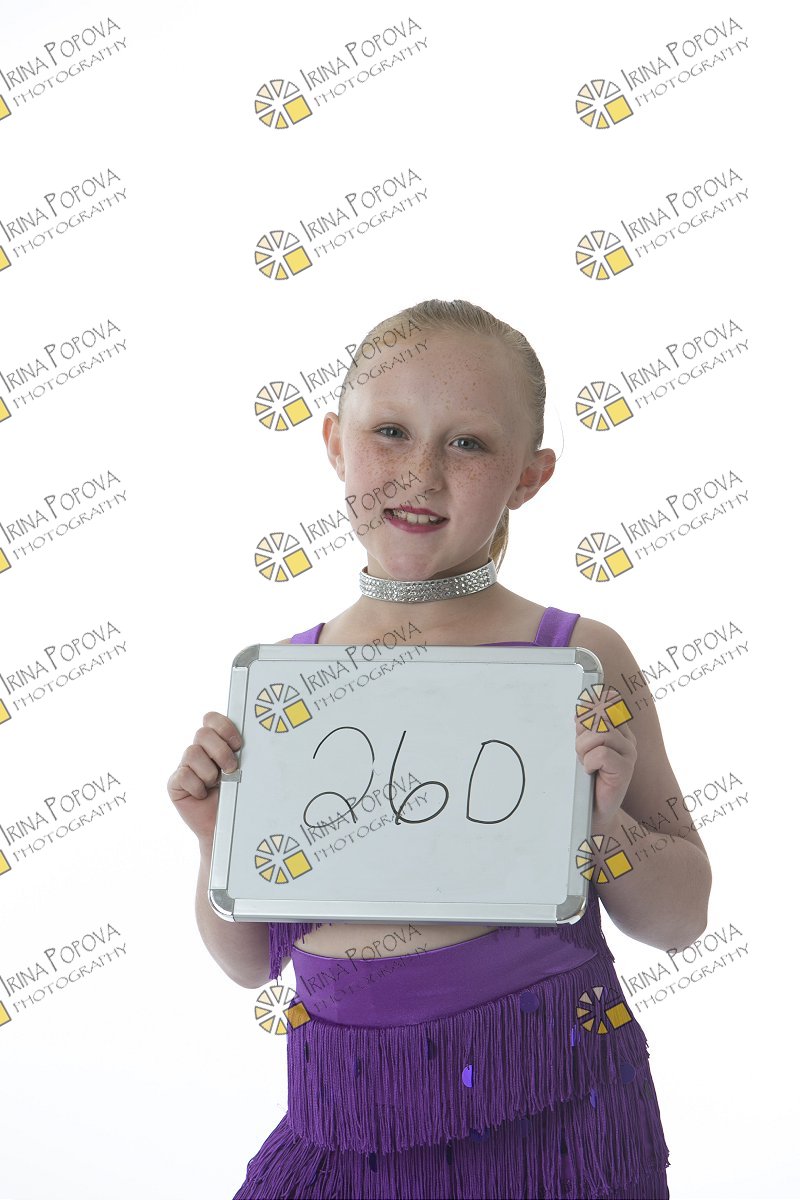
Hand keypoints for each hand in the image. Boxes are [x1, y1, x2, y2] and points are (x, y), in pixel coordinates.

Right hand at [167, 711, 241, 846]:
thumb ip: (240, 753)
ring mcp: (185, 767)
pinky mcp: (176, 784)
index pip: (211, 719)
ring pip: (192, 753)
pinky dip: (197, 787)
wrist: (225, 827)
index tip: (238, 745)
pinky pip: (183, 775)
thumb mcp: (243, 771)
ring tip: (217, 784)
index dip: (224, 728)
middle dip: (220, 751)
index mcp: (215, 743)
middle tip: (231, 768)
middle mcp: (198, 752)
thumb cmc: (236, 797)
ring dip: (210, 771)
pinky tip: (203, 795)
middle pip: (202, 733)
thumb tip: (251, 739)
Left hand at [574, 709, 636, 829]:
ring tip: (586, 764)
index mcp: (619, 730)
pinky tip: (592, 772)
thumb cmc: (588, 778)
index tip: (580, 712)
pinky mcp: (626, 768)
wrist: (594, 810)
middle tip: (582, 752)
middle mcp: (627, 738)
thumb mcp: (583, 747)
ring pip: (600, 733)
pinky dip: (589, 762)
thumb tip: (581, 707)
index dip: (592, 705)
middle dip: (582, 733)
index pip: (608, 704)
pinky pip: (601, 754)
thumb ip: (585, 727)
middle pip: (601, 716)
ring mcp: (629, 752)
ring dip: (583, 749)